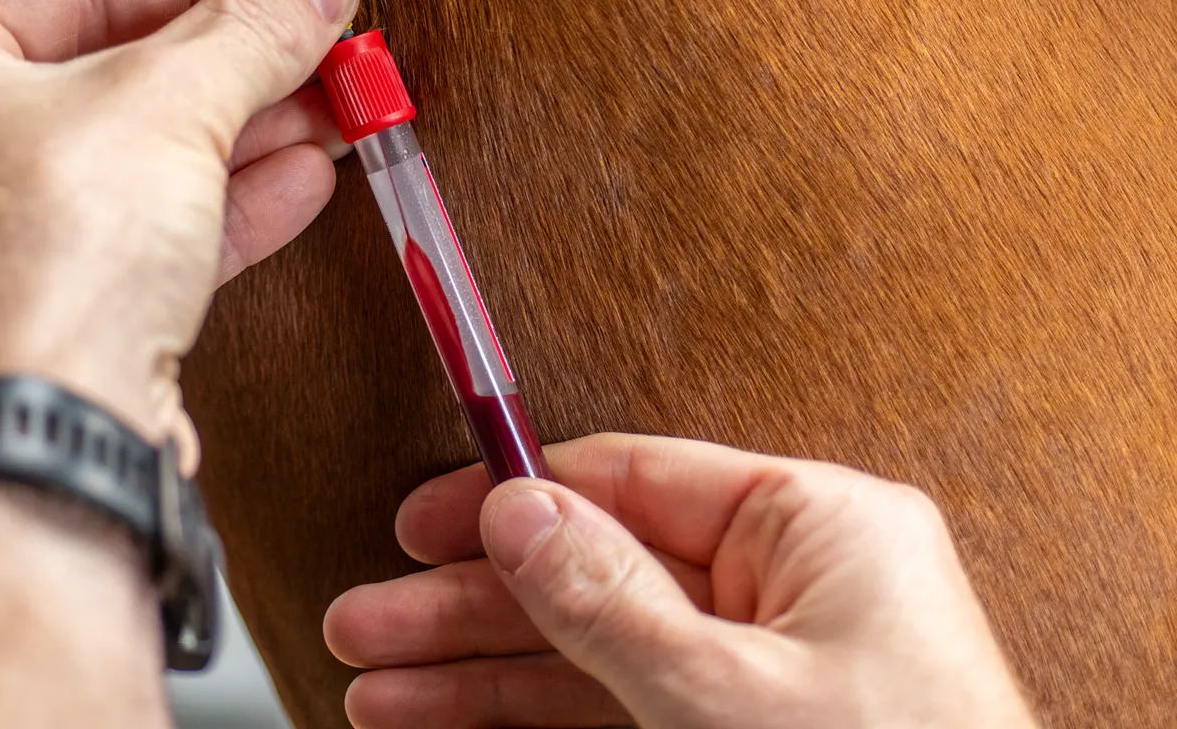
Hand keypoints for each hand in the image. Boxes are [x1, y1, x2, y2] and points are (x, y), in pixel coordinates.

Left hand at [0, 0, 357, 458]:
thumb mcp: (169, 106)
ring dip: (226, 144)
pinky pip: (104, 251)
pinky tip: (292, 186)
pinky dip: (197, 217)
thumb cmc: (40, 267)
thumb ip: (248, 29)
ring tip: (326, 120)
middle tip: (316, 58)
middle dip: (224, 74)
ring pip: (106, 174)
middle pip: (91, 84)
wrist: (25, 463)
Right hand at [324, 434, 1038, 728]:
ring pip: (590, 647)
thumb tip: (516, 507)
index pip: (632, 480)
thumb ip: (610, 598)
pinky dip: (535, 714)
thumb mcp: (726, 693)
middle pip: (592, 570)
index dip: (514, 498)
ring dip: (480, 671)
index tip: (422, 522)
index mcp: (817, 529)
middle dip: (469, 604)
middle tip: (367, 623)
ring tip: (378, 691)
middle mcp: (791, 587)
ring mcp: (767, 668)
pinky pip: (620, 704)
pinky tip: (456, 720)